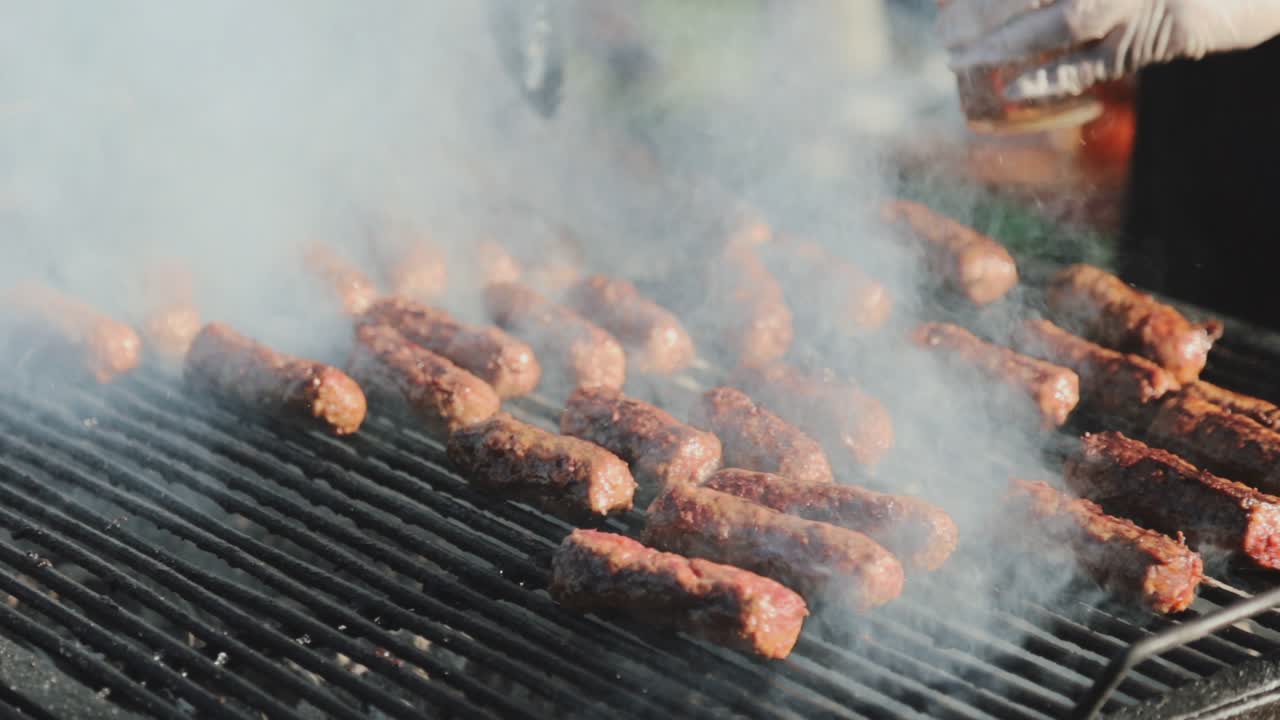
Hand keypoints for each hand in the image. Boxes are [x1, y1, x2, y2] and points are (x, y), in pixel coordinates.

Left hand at [938, 0, 1279, 100]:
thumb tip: (1028, 9)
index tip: (948, 5)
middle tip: (944, 31)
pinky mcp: (1161, 34)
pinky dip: (1051, 76)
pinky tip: (1014, 89)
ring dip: (1003, 41)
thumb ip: (1080, 1)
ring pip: (1058, 19)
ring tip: (961, 58)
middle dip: (980, 11)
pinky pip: (1095, 60)